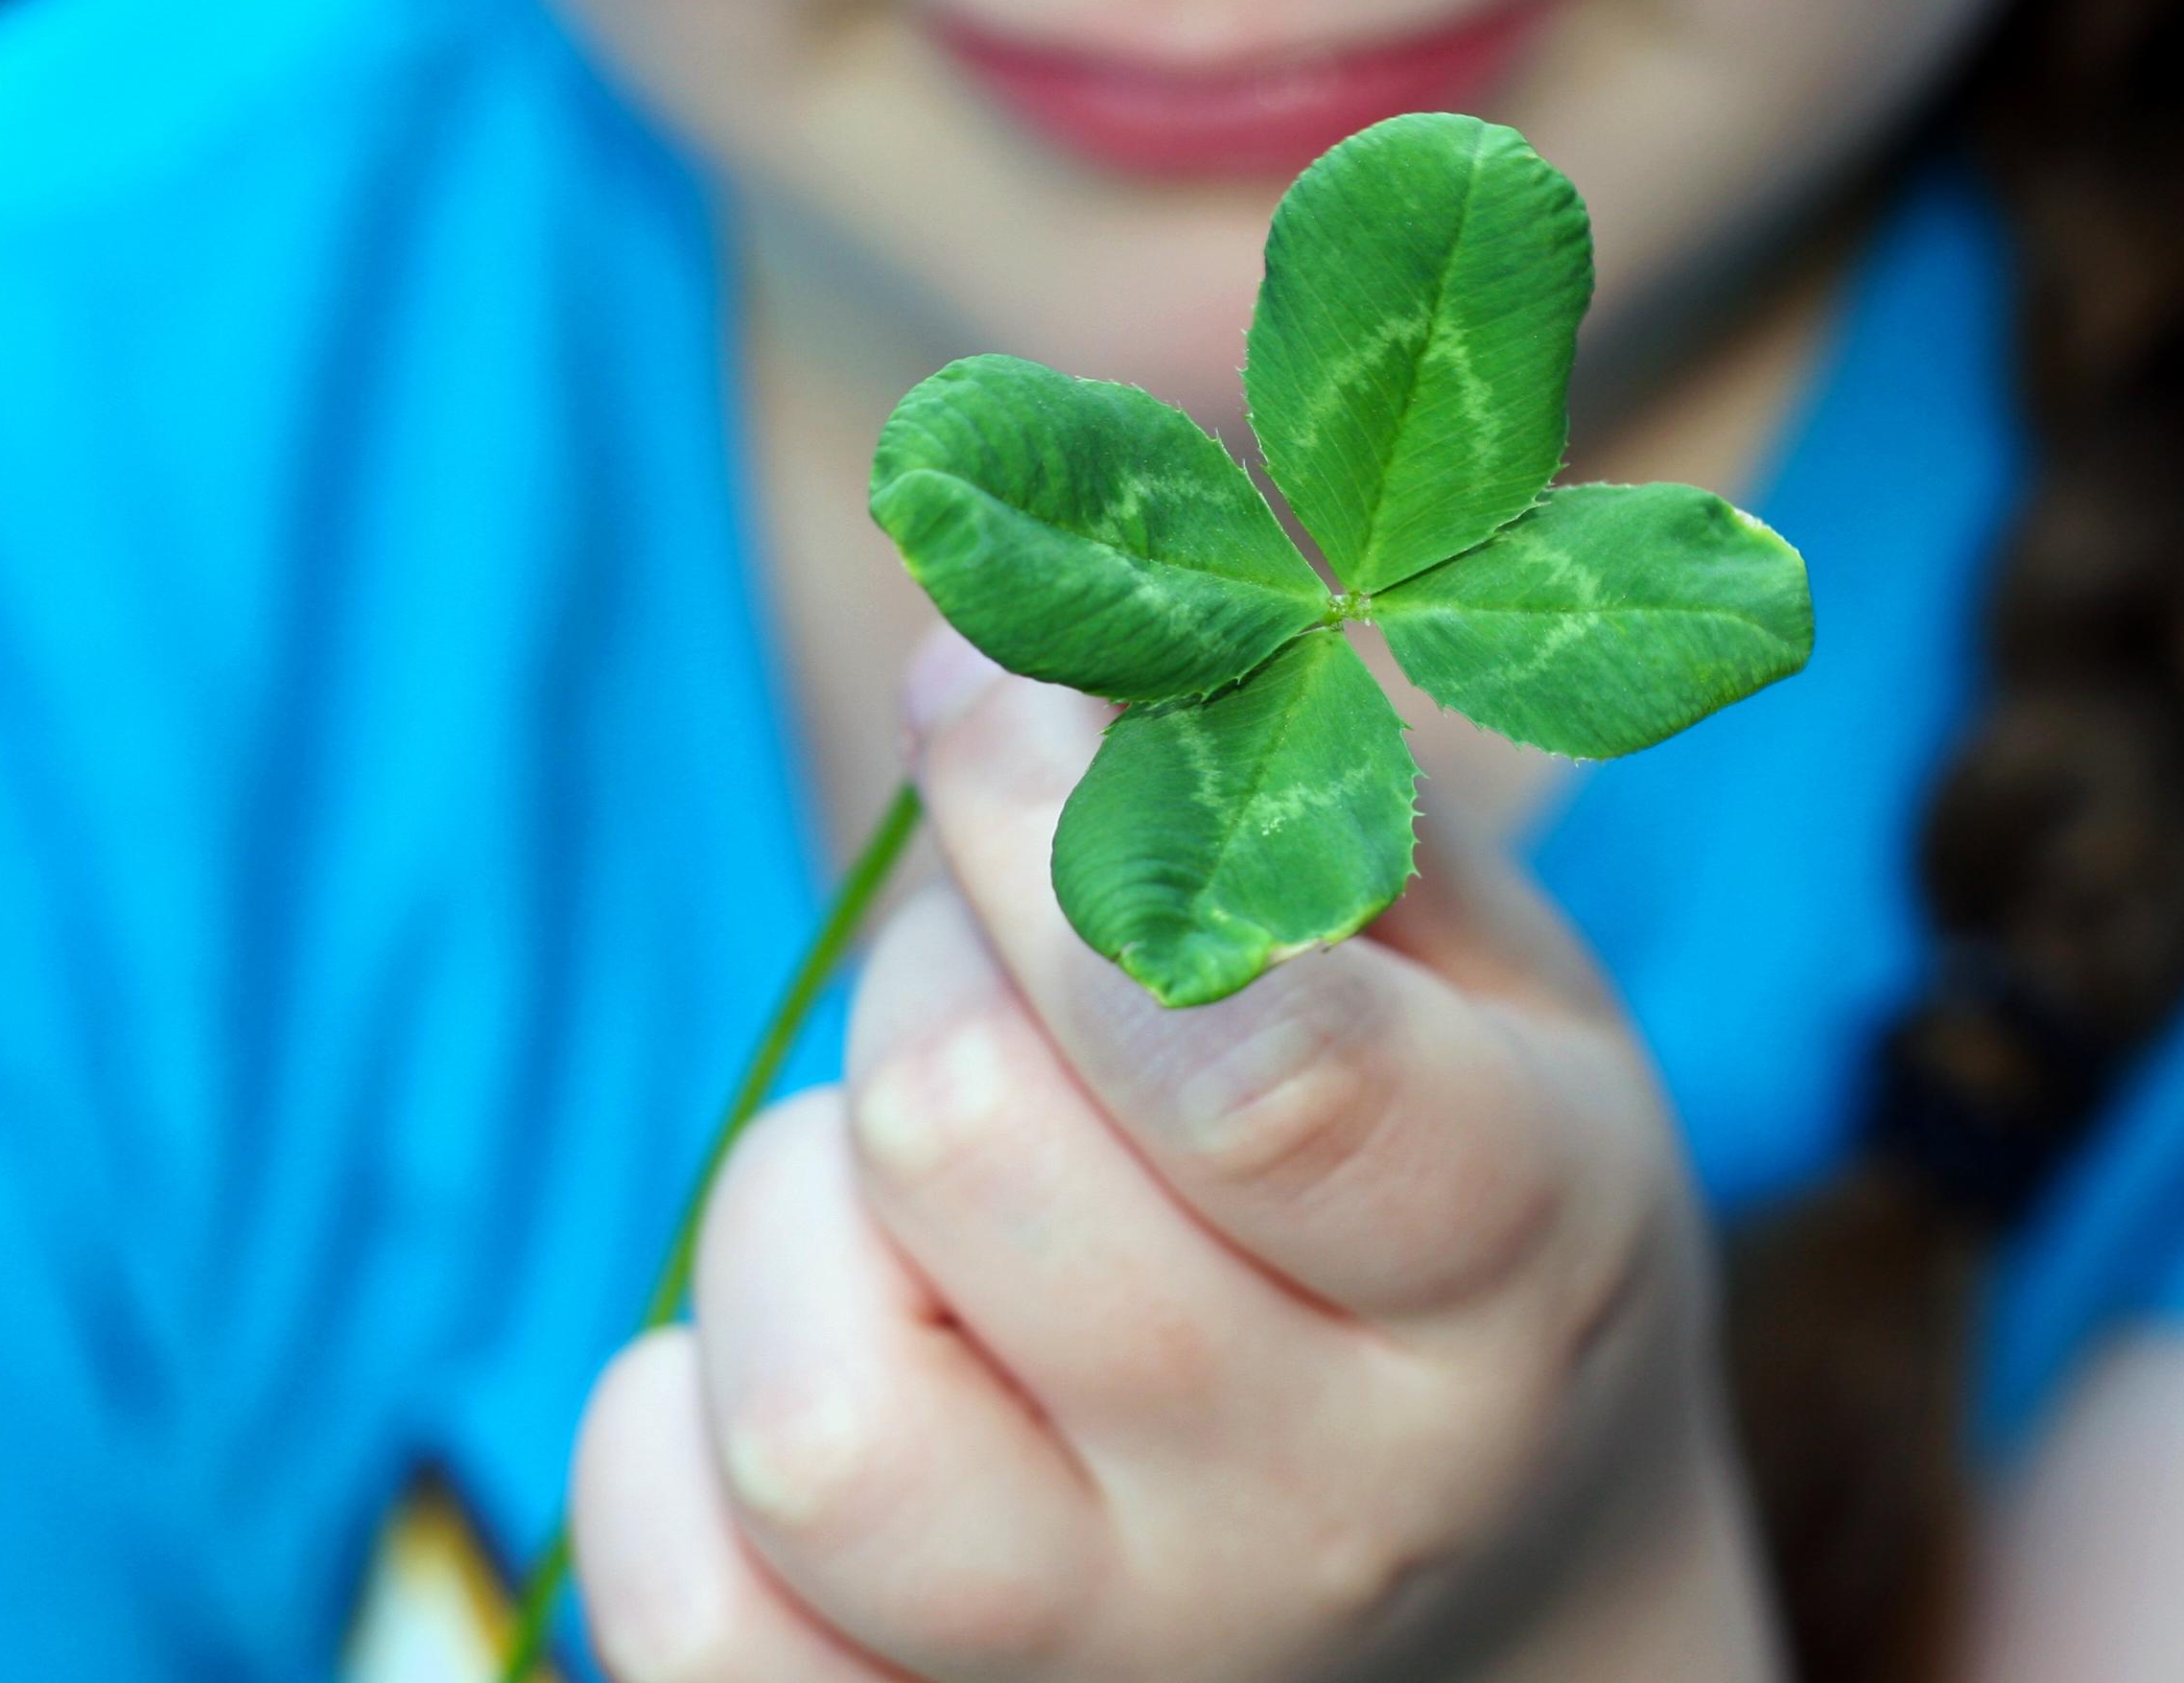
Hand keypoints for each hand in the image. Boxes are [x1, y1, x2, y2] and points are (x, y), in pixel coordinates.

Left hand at [565, 632, 1780, 1681]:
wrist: (1493, 1609)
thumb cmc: (1469, 1224)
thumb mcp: (1496, 990)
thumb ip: (1307, 792)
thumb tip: (1034, 607)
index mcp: (1512, 1265)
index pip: (1259, 1057)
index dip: (1061, 820)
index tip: (998, 696)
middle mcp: (1328, 1506)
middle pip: (974, 1148)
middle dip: (941, 959)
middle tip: (1007, 955)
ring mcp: (1122, 1666)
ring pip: (814, 1406)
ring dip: (803, 1205)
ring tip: (920, 1188)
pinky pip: (679, 1597)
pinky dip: (671, 1430)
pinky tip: (823, 1337)